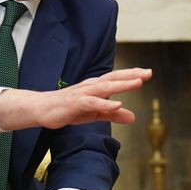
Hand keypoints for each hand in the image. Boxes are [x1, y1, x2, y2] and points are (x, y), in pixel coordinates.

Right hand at [0, 67, 151, 130]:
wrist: (42, 110)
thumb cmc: (68, 109)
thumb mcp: (95, 113)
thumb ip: (113, 114)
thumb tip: (133, 117)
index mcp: (95, 87)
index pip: (116, 78)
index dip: (132, 75)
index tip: (148, 72)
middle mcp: (90, 87)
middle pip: (113, 78)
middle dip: (131, 75)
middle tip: (148, 73)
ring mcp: (82, 94)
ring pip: (104, 87)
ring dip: (121, 84)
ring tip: (138, 82)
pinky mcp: (74, 104)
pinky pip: (92, 103)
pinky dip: (105, 103)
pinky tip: (117, 104)